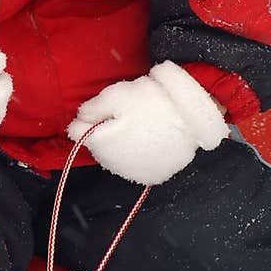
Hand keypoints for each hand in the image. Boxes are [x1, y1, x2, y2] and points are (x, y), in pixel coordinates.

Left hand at [67, 61, 227, 184]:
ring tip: (136, 126)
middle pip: (96, 146)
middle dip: (102, 132)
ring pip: (114, 158)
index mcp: (101, 143)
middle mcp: (114, 164)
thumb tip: (77, 120)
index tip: (99, 110)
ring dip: (118, 145)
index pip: (77, 132)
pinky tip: (147, 139)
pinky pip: (135, 165)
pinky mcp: (152, 176)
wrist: (194, 115)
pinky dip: (136, 154)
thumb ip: (91, 108)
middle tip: (122, 114)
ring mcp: (134, 173)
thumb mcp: (116, 94)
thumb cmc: (152, 101)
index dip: (86, 119)